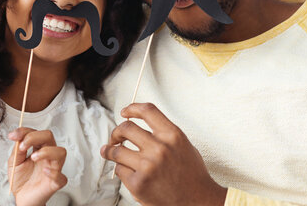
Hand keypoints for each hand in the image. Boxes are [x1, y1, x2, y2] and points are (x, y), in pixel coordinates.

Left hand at [8, 128, 67, 205]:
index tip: (13, 135)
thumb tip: (17, 137)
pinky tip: (44, 172)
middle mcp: (48, 156)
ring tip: (33, 157)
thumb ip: (17, 150)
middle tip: (23, 146)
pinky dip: (53, 172)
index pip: (36, 133)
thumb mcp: (14, 162)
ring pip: (61, 152)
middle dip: (35, 137)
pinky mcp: (56, 182)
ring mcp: (53, 168)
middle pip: (49, 136)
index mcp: (39, 149)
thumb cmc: (21, 180)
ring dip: (47, 151)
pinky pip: (61, 176)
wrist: (21, 198)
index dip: (25, 131)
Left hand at [100, 103, 226, 205]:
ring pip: (117, 150)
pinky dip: (121, 169)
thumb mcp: (183, 145)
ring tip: (108, 151)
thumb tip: (140, 124)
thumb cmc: (191, 175)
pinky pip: (119, 170)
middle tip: (115, 137)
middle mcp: (160, 148)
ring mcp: (147, 166)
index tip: (125, 112)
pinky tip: (125, 170)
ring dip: (110, 150)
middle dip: (116, 132)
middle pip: (126, 128)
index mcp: (172, 135)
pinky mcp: (138, 184)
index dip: (132, 108)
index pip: (147, 111)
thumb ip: (164, 133)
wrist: (198, 201)